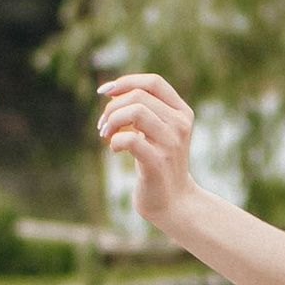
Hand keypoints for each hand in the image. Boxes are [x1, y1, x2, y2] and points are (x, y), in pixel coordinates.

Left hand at [95, 71, 198, 234]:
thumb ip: (143, 110)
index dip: (126, 82)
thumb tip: (112, 91)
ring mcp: (171, 143)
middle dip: (113, 107)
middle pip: (139, 96)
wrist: (173, 202)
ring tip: (106, 134)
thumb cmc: (158, 162)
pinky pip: (130, 139)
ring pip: (135, 112)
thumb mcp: (156, 131)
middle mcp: (180, 125)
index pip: (154, 82)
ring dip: (112, 120)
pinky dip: (115, 141)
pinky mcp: (158, 162)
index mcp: (182, 113)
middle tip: (103, 125)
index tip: (104, 92)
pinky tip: (115, 149)